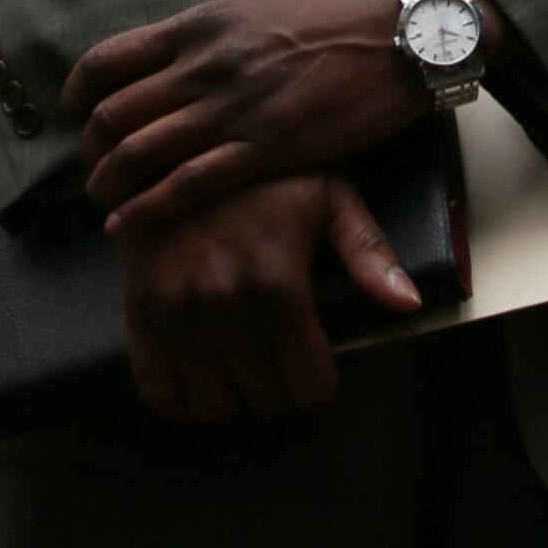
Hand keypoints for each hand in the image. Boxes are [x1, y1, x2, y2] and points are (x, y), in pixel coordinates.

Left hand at [68, 0, 439, 228]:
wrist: (405, 29)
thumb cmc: (348, 3)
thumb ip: (239, 2)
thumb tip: (231, 1)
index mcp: (202, 24)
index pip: (111, 59)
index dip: (80, 92)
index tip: (76, 112)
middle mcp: (205, 67)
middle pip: (114, 114)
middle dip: (91, 150)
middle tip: (92, 169)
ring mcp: (233, 110)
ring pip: (140, 154)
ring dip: (109, 186)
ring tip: (103, 204)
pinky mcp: (267, 149)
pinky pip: (188, 186)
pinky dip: (148, 211)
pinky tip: (128, 227)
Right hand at [120, 170, 419, 424]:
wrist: (175, 140)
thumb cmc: (263, 171)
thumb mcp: (328, 195)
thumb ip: (367, 251)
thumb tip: (408, 304)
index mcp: (279, 285)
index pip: (310, 388)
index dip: (318, 385)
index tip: (314, 369)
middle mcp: (227, 307)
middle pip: (265, 401)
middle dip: (278, 388)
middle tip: (277, 362)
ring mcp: (178, 313)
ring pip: (214, 407)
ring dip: (232, 396)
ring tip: (239, 367)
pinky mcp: (139, 312)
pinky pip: (159, 393)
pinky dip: (180, 401)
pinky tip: (196, 379)